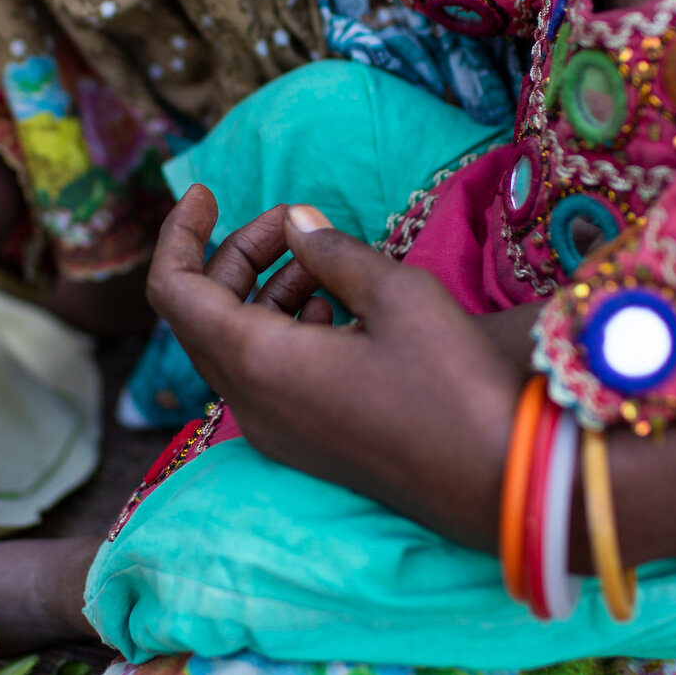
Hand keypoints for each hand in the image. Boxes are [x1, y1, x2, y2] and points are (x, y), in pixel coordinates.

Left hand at [147, 187, 523, 548]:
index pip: (174, 291)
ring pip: (236, 346)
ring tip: (322, 261)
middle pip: (203, 315)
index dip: (179, 233)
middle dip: (234, 255)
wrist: (500, 483)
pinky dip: (284, 329)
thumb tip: (295, 223)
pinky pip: (266, 376)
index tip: (206, 191)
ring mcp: (277, 432)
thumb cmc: (452, 385)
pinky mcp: (306, 444)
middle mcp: (252, 405)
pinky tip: (336, 309)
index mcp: (260, 364)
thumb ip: (333, 252)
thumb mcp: (398, 296)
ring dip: (264, 291)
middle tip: (290, 221)